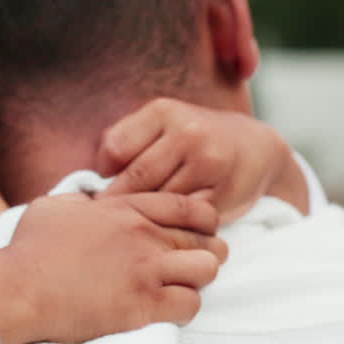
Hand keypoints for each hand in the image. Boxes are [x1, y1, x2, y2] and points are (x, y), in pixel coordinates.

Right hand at [0, 192, 226, 343]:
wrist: (19, 288)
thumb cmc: (28, 249)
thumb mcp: (53, 207)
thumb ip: (81, 200)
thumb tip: (90, 199)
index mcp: (125, 209)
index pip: (188, 206)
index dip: (204, 220)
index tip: (199, 232)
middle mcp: (143, 235)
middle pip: (204, 238)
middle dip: (204, 251)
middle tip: (190, 265)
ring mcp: (146, 270)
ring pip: (206, 269)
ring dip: (197, 280)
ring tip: (180, 288)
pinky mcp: (143, 306)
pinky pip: (190, 305)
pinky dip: (184, 309)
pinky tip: (166, 311)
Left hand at [96, 98, 308, 222]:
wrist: (254, 148)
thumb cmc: (191, 139)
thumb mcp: (159, 124)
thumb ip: (124, 141)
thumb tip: (88, 180)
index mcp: (163, 112)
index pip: (115, 150)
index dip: (104, 175)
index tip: (98, 192)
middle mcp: (188, 133)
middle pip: (136, 179)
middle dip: (119, 203)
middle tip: (105, 221)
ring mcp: (208, 163)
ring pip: (158, 202)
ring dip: (143, 217)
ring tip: (130, 228)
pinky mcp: (223, 194)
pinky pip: (183, 219)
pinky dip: (169, 227)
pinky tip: (161, 231)